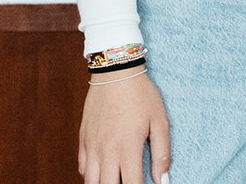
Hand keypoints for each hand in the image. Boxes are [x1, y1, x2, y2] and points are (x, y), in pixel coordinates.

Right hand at [79, 68, 170, 183]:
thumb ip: (162, 153)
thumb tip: (163, 180)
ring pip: (90, 182)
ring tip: (116, 180)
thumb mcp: (160, 121)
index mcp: (128, 148)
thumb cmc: (141, 95)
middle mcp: (106, 151)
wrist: (115, 72)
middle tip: (129, 182)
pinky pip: (82, 168)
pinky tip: (103, 172)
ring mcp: (91, 146)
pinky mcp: (83, 139)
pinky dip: (91, 175)